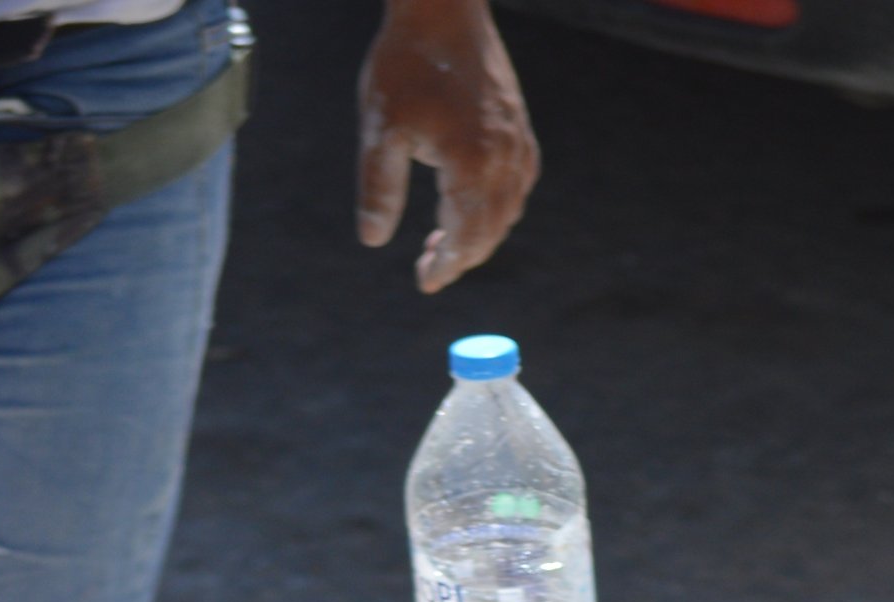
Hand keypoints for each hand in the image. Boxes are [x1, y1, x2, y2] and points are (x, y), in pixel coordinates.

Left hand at [356, 0, 539, 292]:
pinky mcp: (520, 129)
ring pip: (507, 213)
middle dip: (461, 257)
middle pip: (489, 234)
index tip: (425, 282)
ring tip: (445, 238)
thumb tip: (373, 240)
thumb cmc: (405, 64)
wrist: (442, 8)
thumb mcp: (381, 128)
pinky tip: (474, 205)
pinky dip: (499, 208)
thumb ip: (378, 189)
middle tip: (430, 265)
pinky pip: (519, 186)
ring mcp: (517, 144)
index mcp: (470, 166)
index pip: (463, 239)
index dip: (444, 267)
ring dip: (479, 235)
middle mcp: (503, 160)